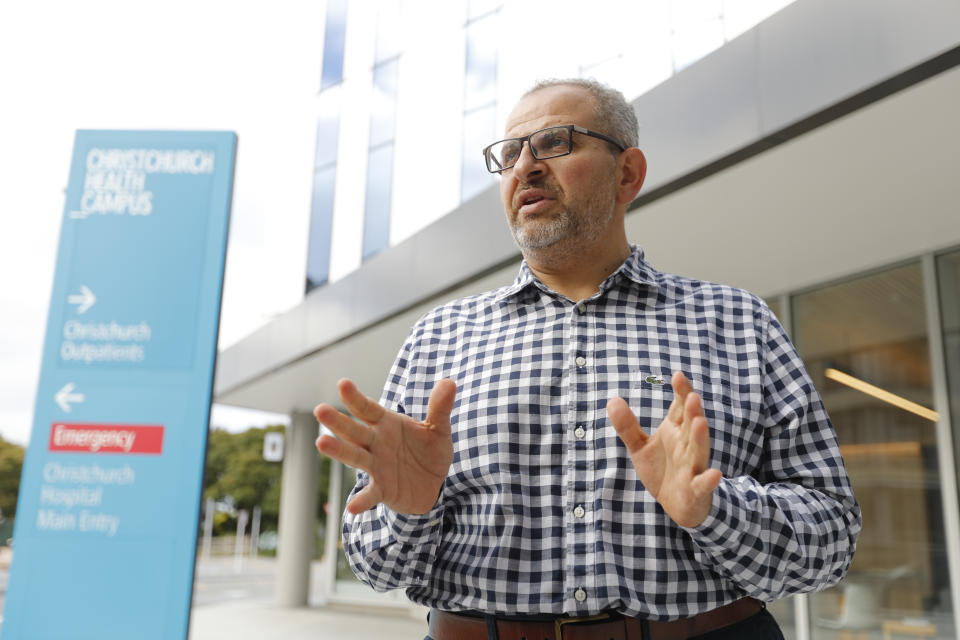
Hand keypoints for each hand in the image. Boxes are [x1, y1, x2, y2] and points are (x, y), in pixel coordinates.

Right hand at [314, 378, 455, 514]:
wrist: (434, 484)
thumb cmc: (430, 451)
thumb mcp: (439, 429)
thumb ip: (440, 408)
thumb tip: (449, 383)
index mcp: (386, 424)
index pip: (367, 409)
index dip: (355, 397)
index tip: (342, 383)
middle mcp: (375, 443)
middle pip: (353, 430)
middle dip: (337, 421)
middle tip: (319, 410)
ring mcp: (376, 466)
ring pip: (354, 456)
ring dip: (339, 450)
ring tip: (321, 443)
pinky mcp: (382, 489)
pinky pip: (370, 494)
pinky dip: (362, 500)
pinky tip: (353, 507)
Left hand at [606, 371, 721, 527]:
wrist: (677, 505)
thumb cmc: (662, 470)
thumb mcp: (640, 447)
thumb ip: (628, 426)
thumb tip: (612, 400)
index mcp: (676, 432)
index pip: (680, 408)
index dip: (682, 392)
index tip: (678, 376)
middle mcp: (687, 446)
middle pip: (691, 426)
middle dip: (692, 411)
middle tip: (692, 396)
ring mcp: (693, 467)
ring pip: (698, 450)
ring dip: (700, 437)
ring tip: (701, 423)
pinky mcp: (695, 489)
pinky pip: (702, 484)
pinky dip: (708, 480)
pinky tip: (714, 474)